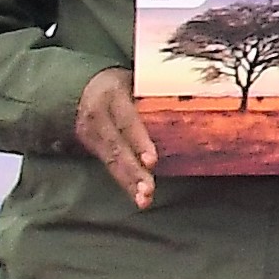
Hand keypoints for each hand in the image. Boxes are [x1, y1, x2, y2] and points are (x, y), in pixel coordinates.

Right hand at [73, 71, 155, 207]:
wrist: (81, 87)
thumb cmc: (123, 84)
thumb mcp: (135, 79)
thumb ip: (156, 90)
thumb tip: (196, 95)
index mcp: (113, 95)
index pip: (127, 121)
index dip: (139, 142)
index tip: (151, 161)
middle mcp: (98, 116)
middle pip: (117, 147)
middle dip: (133, 171)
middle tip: (148, 190)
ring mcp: (91, 133)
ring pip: (111, 161)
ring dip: (128, 182)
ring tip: (144, 199)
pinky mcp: (91, 146)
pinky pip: (108, 166)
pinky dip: (124, 182)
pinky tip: (138, 197)